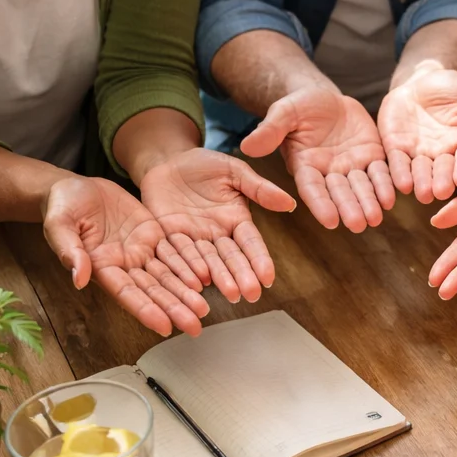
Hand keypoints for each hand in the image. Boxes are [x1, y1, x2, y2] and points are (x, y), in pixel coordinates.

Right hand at [43, 175, 210, 337]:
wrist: (77, 188)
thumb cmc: (62, 206)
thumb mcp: (59, 224)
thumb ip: (69, 250)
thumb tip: (79, 278)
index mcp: (101, 266)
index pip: (127, 293)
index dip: (145, 310)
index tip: (164, 326)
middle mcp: (123, 264)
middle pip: (152, 290)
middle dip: (173, 308)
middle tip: (195, 327)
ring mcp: (139, 251)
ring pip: (167, 275)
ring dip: (185, 293)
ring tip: (204, 310)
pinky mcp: (152, 234)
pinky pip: (173, 252)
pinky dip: (188, 265)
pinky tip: (205, 278)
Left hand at [139, 148, 294, 304]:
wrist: (166, 162)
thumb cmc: (203, 165)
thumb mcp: (234, 171)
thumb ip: (258, 188)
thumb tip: (290, 202)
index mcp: (236, 219)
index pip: (250, 242)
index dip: (259, 259)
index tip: (268, 277)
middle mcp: (217, 235)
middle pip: (231, 257)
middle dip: (242, 275)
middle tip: (251, 295)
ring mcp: (194, 239)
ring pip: (207, 262)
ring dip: (219, 278)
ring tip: (230, 294)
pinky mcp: (169, 239)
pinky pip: (178, 255)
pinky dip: (187, 269)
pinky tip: (196, 284)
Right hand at [241, 86, 394, 231]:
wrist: (325, 97)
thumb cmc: (299, 105)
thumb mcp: (284, 113)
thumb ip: (270, 130)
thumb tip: (246, 148)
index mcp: (305, 166)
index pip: (312, 189)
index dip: (321, 204)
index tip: (330, 221)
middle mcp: (329, 172)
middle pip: (340, 193)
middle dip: (350, 207)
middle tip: (360, 224)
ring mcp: (351, 166)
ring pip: (362, 186)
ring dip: (369, 201)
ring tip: (377, 217)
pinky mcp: (371, 156)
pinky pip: (380, 172)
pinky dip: (386, 184)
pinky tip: (393, 196)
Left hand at [377, 63, 456, 202]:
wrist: (420, 83)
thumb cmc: (453, 88)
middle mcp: (444, 154)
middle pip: (444, 171)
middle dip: (442, 181)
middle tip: (441, 192)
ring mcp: (420, 154)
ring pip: (421, 172)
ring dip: (421, 183)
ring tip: (422, 193)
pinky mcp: (397, 150)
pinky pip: (397, 164)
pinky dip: (398, 174)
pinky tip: (399, 184)